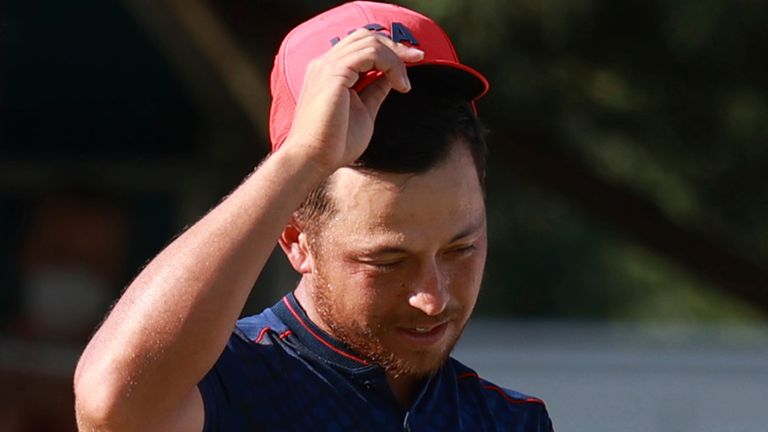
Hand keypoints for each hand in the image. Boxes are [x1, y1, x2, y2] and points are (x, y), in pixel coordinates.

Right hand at [282, 28, 423, 172]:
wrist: (313, 160)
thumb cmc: (334, 144)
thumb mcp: (364, 111)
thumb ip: (374, 91)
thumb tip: (390, 78)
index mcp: (329, 71)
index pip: (361, 44)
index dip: (389, 49)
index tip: (413, 61)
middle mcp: (325, 64)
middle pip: (366, 36)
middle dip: (395, 45)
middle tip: (419, 58)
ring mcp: (327, 66)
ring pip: (370, 42)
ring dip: (396, 58)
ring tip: (405, 83)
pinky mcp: (334, 74)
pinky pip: (370, 53)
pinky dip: (391, 64)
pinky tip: (400, 86)